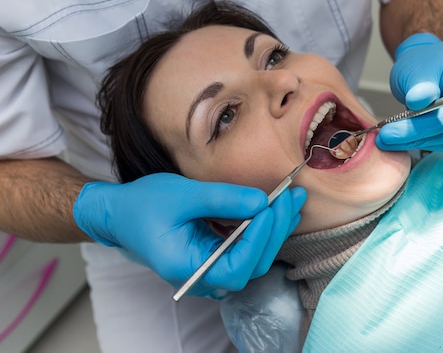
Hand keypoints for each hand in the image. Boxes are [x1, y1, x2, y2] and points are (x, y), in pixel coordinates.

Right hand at [73, 173, 304, 296]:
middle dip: (275, 230)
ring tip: (293, 199)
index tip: (270, 208)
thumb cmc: (143, 205)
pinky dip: (264, 228)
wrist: (119, 213)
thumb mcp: (182, 195)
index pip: (235, 267)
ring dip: (275, 228)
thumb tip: (262, 200)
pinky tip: (278, 208)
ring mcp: (210, 268)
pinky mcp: (215, 256)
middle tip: (291, 197)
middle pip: (251, 264)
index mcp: (187, 268)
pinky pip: (246, 249)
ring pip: (253, 258)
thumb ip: (223, 199)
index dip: (259, 240)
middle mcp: (202, 276)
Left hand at [378, 33, 442, 151]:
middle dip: (431, 128)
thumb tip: (420, 100)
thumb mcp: (415, 65)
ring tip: (391, 137)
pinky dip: (431, 143)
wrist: (423, 71)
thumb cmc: (423, 61)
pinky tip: (407, 139)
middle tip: (392, 134)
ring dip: (427, 140)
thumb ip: (419, 82)